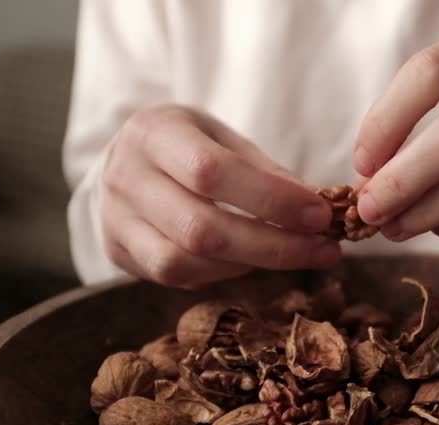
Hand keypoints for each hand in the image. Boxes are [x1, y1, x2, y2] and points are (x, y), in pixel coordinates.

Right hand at [102, 106, 338, 287]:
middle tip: (324, 250)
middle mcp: (125, 176)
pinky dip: (221, 274)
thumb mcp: (222, 139)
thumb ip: (265, 172)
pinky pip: (174, 277)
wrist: (125, 159)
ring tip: (293, 254)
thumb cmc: (186, 145)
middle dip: (272, 245)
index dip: (271, 199)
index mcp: (153, 133)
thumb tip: (318, 207)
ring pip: (185, 262)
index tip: (320, 215)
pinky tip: (250, 262)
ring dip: (251, 265)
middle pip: (200, 228)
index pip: (212, 172)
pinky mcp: (117, 251)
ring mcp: (115, 218)